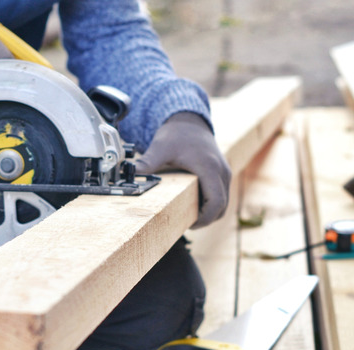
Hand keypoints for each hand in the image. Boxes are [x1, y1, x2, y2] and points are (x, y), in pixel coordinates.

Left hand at [135, 112, 231, 227]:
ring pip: (223, 202)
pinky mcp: (221, 173)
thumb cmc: (177, 134)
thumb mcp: (161, 147)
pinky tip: (193, 204)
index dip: (205, 218)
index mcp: (209, 168)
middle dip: (206, 218)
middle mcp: (221, 172)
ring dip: (209, 212)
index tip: (190, 224)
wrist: (189, 120)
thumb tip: (130, 173)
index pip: (216, 202)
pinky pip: (221, 194)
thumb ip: (148, 162)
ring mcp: (224, 172)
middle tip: (186, 224)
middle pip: (222, 206)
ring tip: (189, 216)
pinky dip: (211, 203)